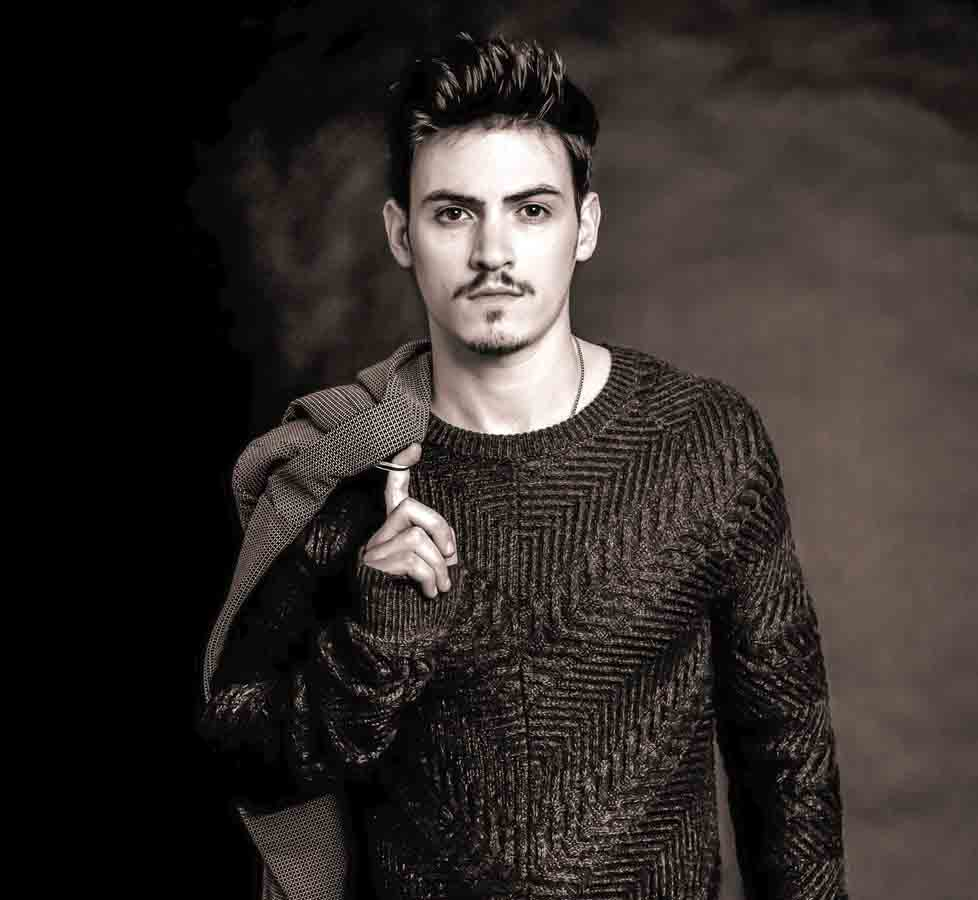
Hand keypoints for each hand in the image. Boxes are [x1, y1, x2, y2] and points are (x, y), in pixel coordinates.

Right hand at [360, 443, 458, 598]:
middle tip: (451, 556)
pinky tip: (430, 593)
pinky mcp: (371, 569)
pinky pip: (411, 560)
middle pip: (408, 509)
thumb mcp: (430, 571)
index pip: (394, 495)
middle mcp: (377, 539)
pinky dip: (429, 577)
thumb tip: (448, 548)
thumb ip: (436, 551)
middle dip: (439, 528)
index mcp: (393, 534)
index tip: (413, 447)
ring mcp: (372, 553)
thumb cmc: (413, 605)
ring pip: (416, 538)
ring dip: (438, 565)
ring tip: (442, 587)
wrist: (389, 639)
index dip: (400, 470)